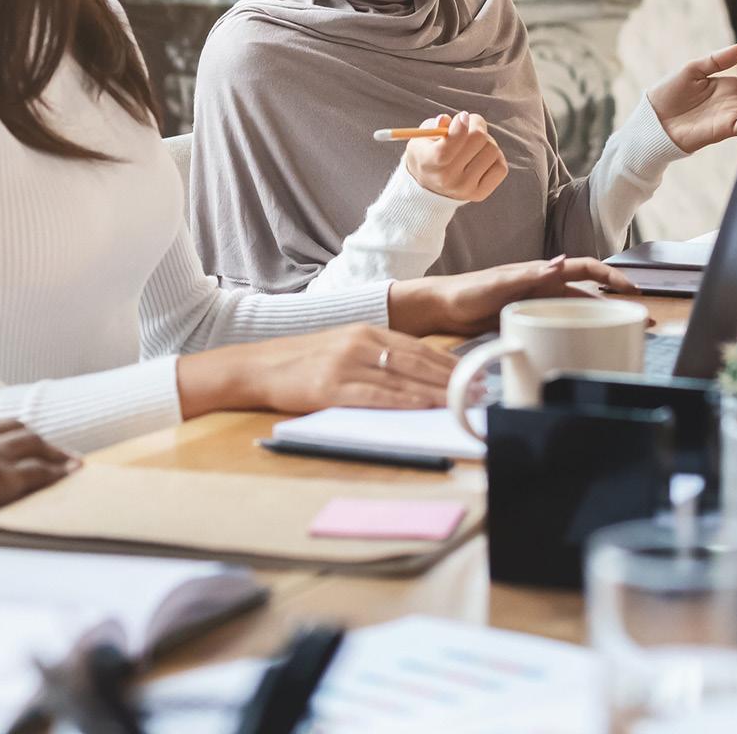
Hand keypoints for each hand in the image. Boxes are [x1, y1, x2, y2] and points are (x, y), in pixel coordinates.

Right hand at [177, 325, 457, 415]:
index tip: (475, 375)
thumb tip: (417, 375)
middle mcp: (360, 342)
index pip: (419, 346)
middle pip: (417, 360)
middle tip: (479, 390)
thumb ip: (377, 355)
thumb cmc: (303, 362)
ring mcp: (346, 364)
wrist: (257, 366)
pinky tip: (423, 406)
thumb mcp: (344, 347)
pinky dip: (403, 401)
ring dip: (436, 391)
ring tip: (462, 401)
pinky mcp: (331, 387)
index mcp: (366, 330)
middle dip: (452, 377)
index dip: (449, 362)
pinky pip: (375, 395)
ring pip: (401, 378)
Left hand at [387, 255, 638, 337]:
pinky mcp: (527, 321)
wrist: (439, 308)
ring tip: (622, 335)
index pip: (584, 269)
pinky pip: (558, 326)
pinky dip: (575, 334)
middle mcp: (542, 287)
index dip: (611, 276)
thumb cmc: (464, 292)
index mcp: (538, 273)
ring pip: (576, 311)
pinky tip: (584, 347)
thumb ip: (526, 276)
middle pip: (587, 293)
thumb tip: (558, 265)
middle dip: (616, 304)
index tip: (633, 290)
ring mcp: (536, 304)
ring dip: (599, 321)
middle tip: (641, 321)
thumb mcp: (496, 284)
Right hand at [405, 112, 507, 202]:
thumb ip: (433, 126)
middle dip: (476, 125)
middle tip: (470, 125)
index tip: (463, 116)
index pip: (451, 143)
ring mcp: (465, 188)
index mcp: (429, 162)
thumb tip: (445, 119)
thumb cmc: (427, 154)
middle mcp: (447, 179)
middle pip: (478, 139)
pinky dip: (495, 157)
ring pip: (492, 150)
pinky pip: (501, 167)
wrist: (429, 187)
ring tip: (474, 143)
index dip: (461, 125)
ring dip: (486, 141)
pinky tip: (482, 157)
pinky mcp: (480, 194)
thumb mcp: (423, 137)